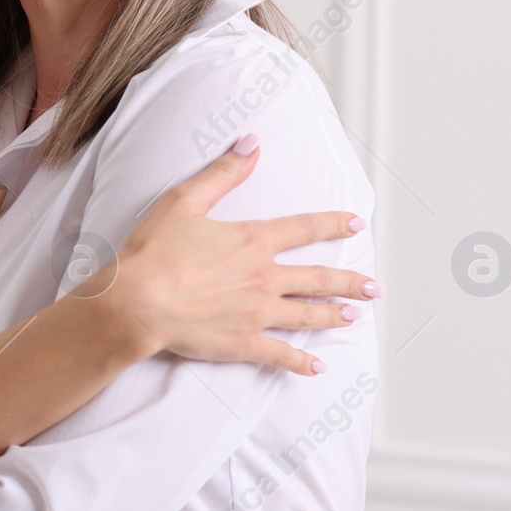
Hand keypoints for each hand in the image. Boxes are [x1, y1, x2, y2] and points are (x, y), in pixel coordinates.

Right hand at [89, 135, 377, 375]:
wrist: (136, 302)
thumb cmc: (153, 251)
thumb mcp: (184, 200)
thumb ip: (223, 172)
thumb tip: (252, 143)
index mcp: (253, 240)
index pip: (305, 228)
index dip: (333, 223)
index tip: (356, 224)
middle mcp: (264, 277)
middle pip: (319, 278)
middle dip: (350, 282)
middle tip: (375, 287)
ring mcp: (258, 313)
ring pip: (308, 315)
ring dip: (335, 315)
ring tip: (355, 316)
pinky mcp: (244, 342)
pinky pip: (281, 354)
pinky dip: (302, 363)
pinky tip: (317, 367)